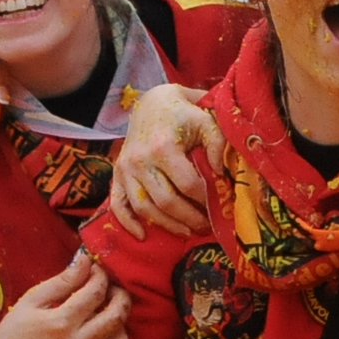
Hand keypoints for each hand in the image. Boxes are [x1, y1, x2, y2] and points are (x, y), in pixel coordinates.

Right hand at [0, 254, 130, 338]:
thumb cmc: (14, 332)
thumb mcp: (31, 300)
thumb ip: (62, 281)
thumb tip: (86, 261)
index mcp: (60, 322)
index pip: (96, 292)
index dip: (100, 276)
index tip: (96, 271)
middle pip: (117, 315)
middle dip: (120, 296)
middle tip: (111, 289)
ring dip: (119, 322)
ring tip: (106, 312)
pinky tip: (102, 334)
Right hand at [109, 81, 220, 235]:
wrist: (152, 103)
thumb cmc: (184, 114)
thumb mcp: (206, 120)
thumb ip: (218, 144)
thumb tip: (220, 173)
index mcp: (163, 147)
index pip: (187, 185)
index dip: (204, 200)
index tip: (218, 207)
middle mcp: (140, 160)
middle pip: (166, 201)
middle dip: (189, 219)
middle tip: (206, 227)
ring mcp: (126, 168)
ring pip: (144, 207)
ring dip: (166, 225)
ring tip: (187, 232)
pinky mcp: (117, 173)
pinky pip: (117, 203)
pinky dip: (127, 222)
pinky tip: (142, 235)